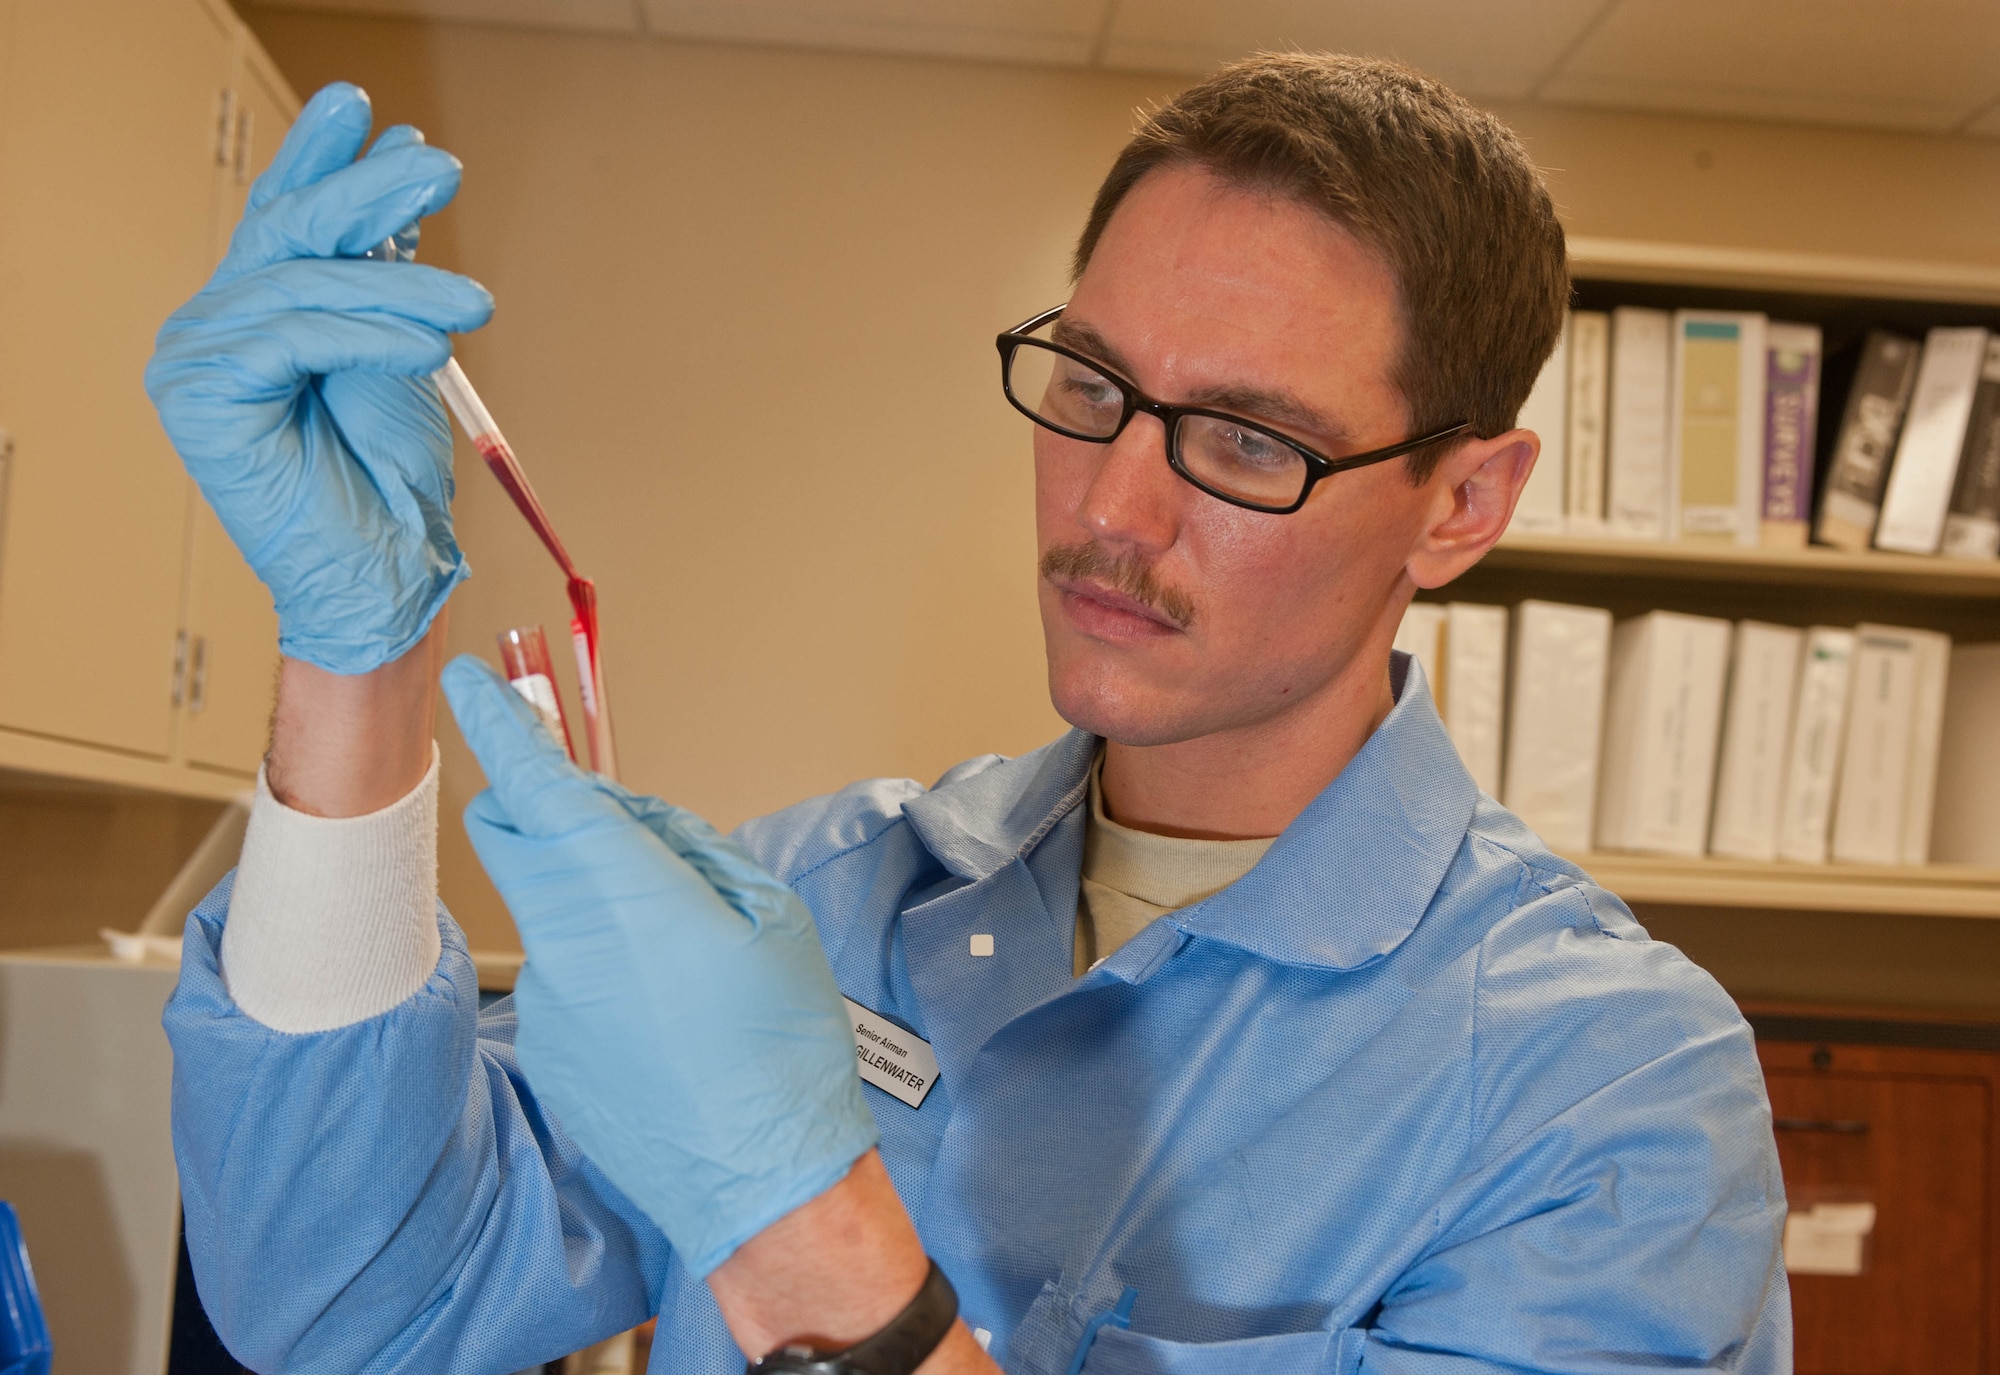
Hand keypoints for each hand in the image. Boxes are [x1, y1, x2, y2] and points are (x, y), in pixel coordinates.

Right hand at [145, 83, 493, 674]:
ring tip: (475, 304)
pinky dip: (370, 333)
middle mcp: (215, 326)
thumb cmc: (390, 476)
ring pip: (305, 283)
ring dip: (400, 283)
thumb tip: (398, 191)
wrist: (385, 568)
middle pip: (290, 233)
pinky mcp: (202, 396)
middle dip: (367, 193)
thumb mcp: (398, 349)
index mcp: (257, 311)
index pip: (285, 216)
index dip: (322, 159)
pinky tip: (430, 343)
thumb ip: (382, 276)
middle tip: (438, 167)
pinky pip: (297, 335)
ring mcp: (199, 358)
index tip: (370, 112)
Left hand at [440, 657, 879, 1276]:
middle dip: (543, 813)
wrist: (766, 1186)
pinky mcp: (549, 1048)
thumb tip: (636, 822)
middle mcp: (569, 941)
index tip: (466, 681)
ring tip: (685, 969)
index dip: (500, 727)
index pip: (542, 788)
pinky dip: (604, 974)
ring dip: (595, 907)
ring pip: (550, 910)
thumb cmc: (786, 1049)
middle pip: (515, 838)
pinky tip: (668, 1022)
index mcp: (630, 895)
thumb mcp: (773, 917)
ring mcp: (551, 1000)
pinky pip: (565, 977)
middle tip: (626, 840)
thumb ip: (691, 848)